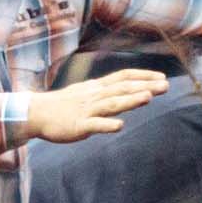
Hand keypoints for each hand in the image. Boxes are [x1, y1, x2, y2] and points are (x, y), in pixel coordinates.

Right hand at [24, 68, 167, 141]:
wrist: (36, 113)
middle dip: (144, 87)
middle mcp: (94, 96)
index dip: (143, 76)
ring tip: (147, 98)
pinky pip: (94, 125)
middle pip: (122, 89)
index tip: (161, 77)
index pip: (123, 77)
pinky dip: (106, 125)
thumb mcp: (86, 92)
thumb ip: (106, 92)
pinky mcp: (78, 125)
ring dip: (129, 101)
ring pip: (111, 104)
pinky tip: (119, 126)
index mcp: (97, 88)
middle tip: (165, 86)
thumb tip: (125, 89)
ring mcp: (87, 110)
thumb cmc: (63, 105)